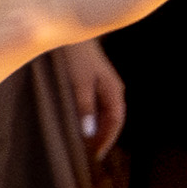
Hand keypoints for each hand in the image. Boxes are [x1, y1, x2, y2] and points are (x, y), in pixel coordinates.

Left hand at [57, 37, 125, 154]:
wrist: (71, 32)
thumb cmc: (76, 57)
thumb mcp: (79, 84)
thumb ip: (85, 108)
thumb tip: (89, 134)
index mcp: (114, 91)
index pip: (115, 123)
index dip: (106, 140)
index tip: (95, 156)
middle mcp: (114, 89)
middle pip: (113, 120)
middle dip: (104, 137)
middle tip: (91, 154)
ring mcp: (106, 85)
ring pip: (107, 113)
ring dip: (99, 128)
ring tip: (88, 143)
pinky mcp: (96, 81)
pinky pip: (99, 106)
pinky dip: (93, 118)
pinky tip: (84, 122)